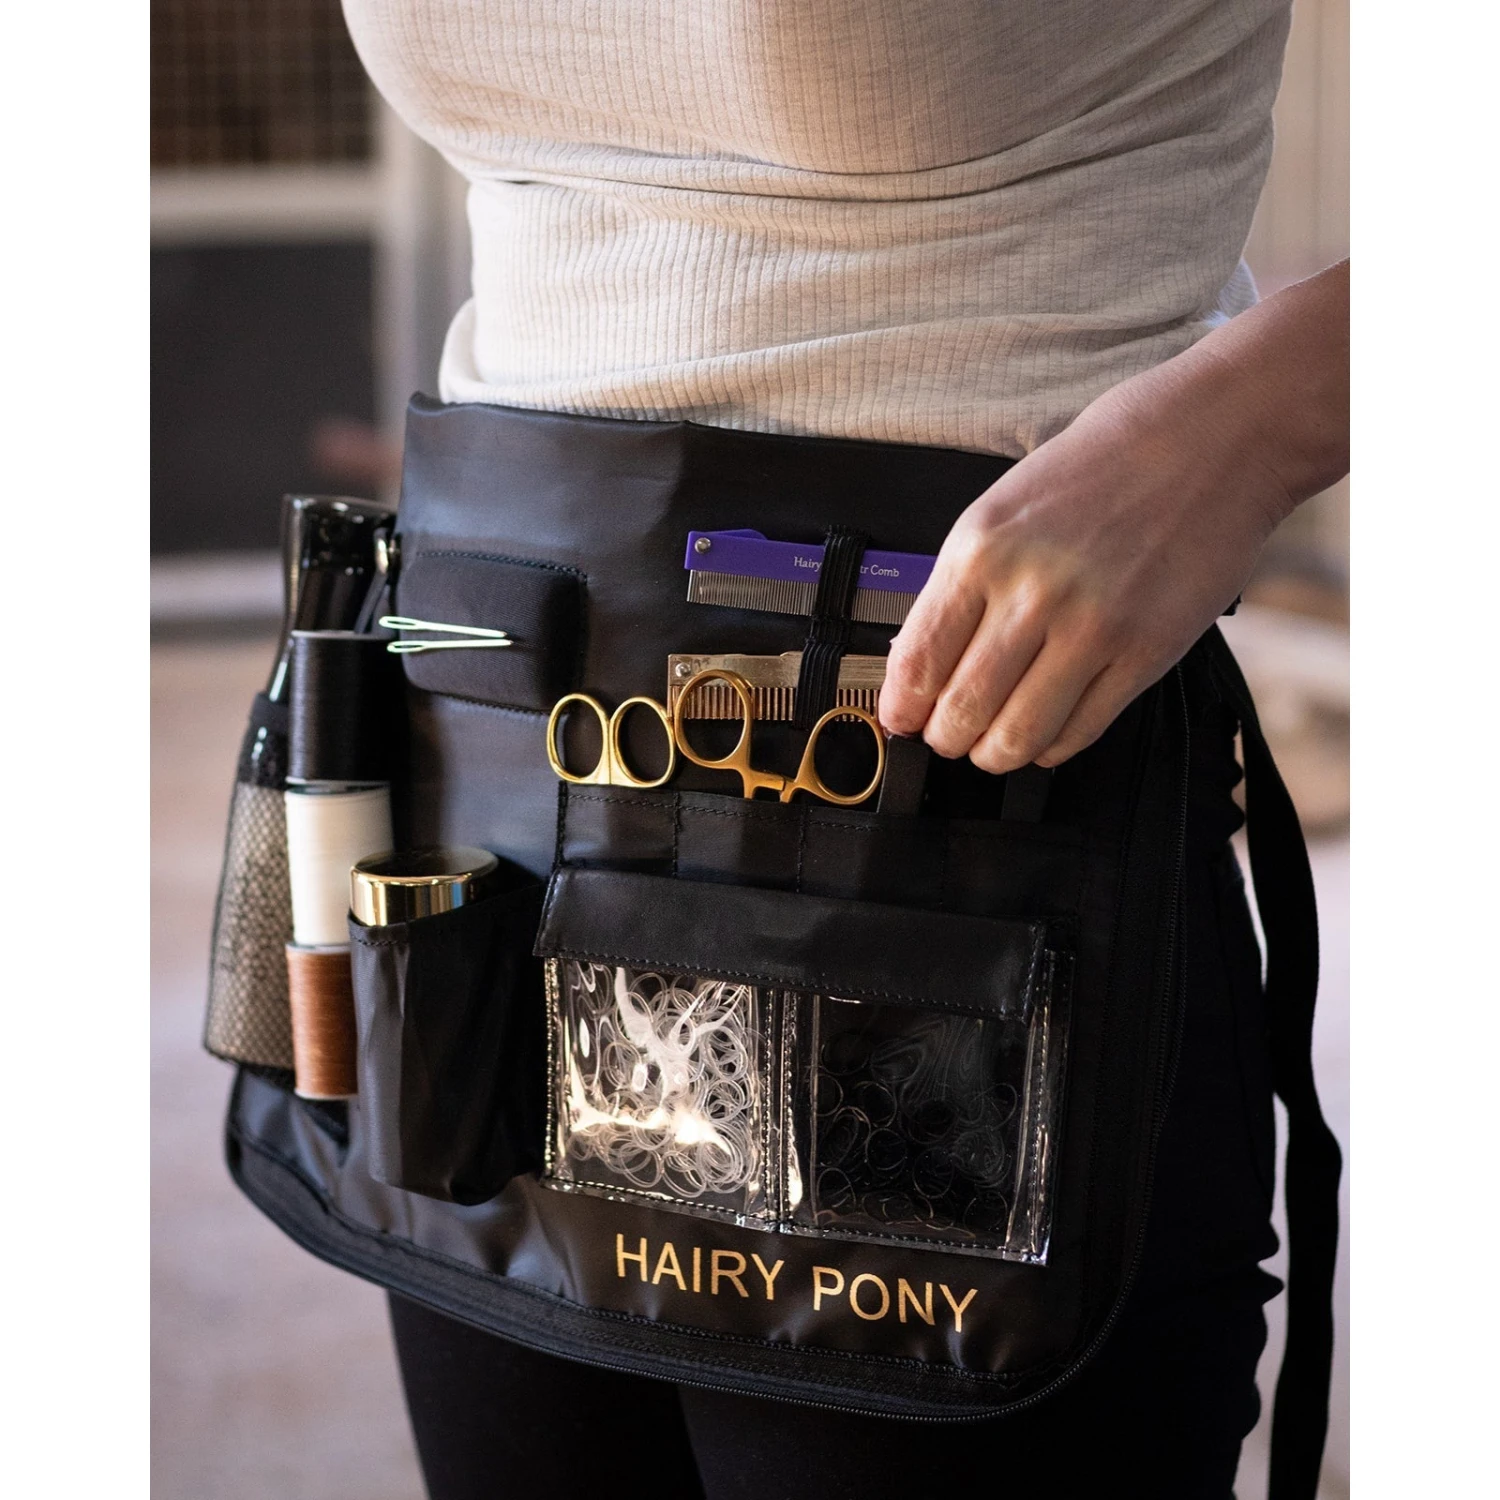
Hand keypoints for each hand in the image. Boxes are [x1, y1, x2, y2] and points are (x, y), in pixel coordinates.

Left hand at [879, 261, 1348, 771]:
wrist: (1209, 440)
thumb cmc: (1103, 464)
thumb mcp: (1003, 508)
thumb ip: (962, 585)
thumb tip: (923, 661)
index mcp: (981, 550)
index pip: (918, 661)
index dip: (902, 707)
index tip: (903, 720)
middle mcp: (1031, 593)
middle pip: (962, 710)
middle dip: (947, 738)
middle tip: (950, 736)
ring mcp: (1091, 629)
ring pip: (1017, 735)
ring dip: (995, 754)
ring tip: (994, 744)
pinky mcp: (1145, 654)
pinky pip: (1080, 731)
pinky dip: (1052, 746)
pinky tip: (1047, 732)